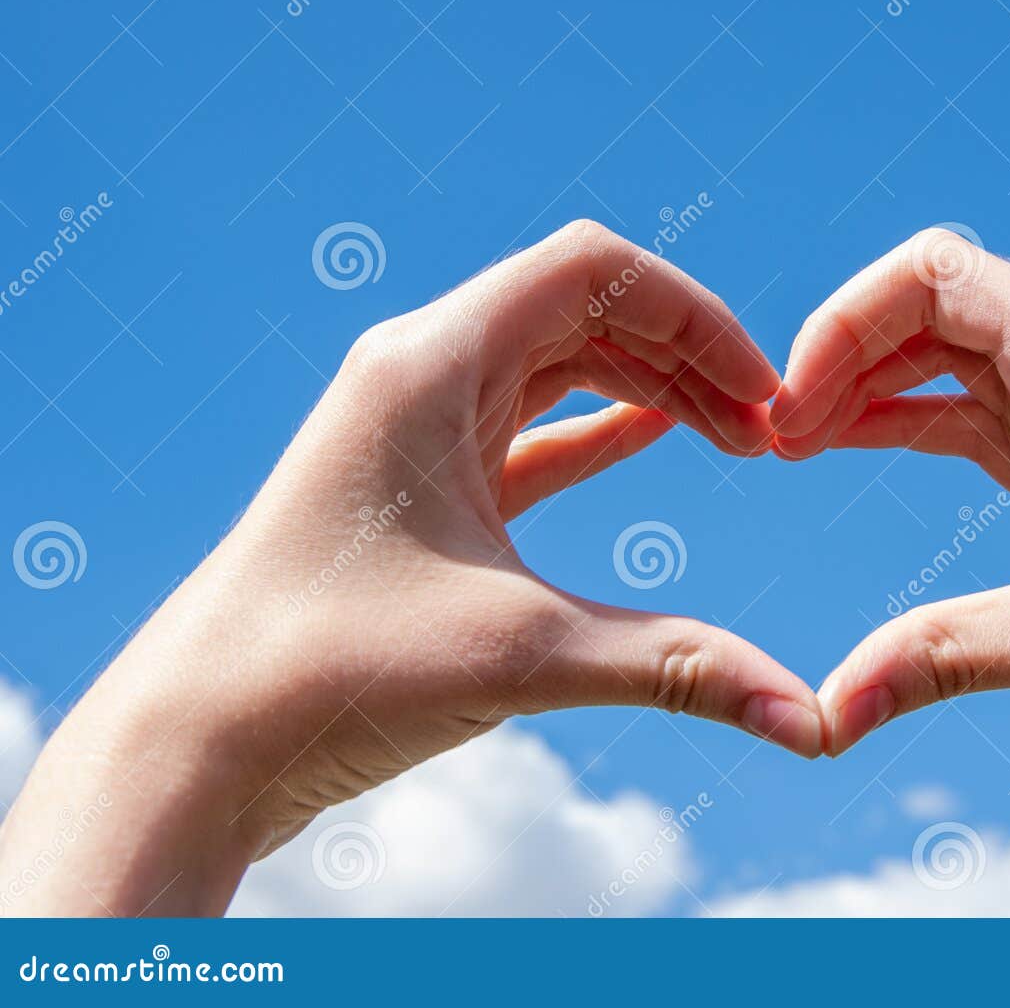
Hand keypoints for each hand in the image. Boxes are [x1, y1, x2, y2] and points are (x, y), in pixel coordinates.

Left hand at [0, 220, 822, 915]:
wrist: (195, 744)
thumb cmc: (328, 675)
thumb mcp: (522, 656)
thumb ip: (677, 666)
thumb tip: (812, 722)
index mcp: (430, 362)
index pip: (592, 267)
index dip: (696, 314)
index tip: (763, 392)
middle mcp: (418, 371)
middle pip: (582, 308)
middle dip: (685, 354)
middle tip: (766, 430)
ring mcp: (412, 427)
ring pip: (556, 364)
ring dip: (648, 387)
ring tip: (734, 439)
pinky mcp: (415, 487)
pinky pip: (526, 426)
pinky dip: (597, 425)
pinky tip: (656, 437)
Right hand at [775, 229, 1009, 914]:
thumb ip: (951, 655)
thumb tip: (824, 712)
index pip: (937, 275)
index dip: (843, 322)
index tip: (792, 408)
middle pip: (931, 306)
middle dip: (840, 354)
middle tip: (772, 439)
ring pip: (948, 360)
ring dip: (866, 389)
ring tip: (790, 448)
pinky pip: (973, 416)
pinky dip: (905, 425)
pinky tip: (851, 451)